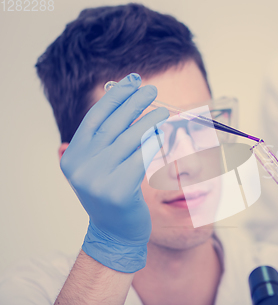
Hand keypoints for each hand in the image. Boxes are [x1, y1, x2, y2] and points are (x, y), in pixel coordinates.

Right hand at [60, 73, 168, 272]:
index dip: (114, 97)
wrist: (115, 233)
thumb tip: (124, 100)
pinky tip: (162, 132)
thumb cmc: (113, 195)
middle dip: (133, 102)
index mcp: (72, 156)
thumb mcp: (99, 166)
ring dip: (148, 120)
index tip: (131, 81)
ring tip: (162, 110)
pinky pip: (140, 158)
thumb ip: (104, 140)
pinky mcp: (117, 191)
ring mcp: (97, 179)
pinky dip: (153, 142)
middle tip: (151, 89)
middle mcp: (80, 166)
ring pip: (128, 139)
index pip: (94, 118)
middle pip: (112, 125)